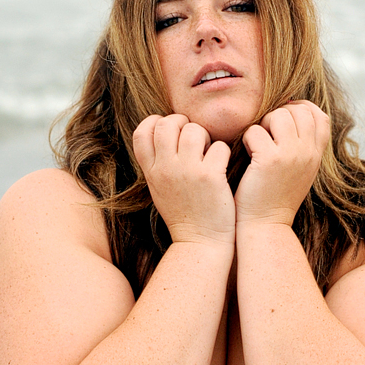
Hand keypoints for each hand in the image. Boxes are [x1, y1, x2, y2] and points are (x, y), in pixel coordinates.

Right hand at [133, 114, 235, 245]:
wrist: (200, 242)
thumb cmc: (184, 213)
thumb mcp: (159, 188)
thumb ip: (158, 162)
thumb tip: (163, 132)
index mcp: (152, 172)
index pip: (141, 132)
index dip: (155, 122)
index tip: (170, 130)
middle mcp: (166, 169)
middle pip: (167, 124)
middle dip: (183, 123)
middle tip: (194, 138)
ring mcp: (188, 172)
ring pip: (194, 130)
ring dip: (205, 136)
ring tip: (208, 151)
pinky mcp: (211, 177)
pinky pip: (219, 146)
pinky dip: (223, 152)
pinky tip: (221, 165)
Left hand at [235, 101, 330, 225]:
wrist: (266, 226)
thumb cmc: (276, 196)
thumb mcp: (300, 170)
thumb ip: (302, 145)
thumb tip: (292, 111)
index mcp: (316, 155)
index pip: (319, 115)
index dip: (300, 110)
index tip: (283, 122)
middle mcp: (308, 153)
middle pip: (298, 110)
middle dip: (278, 115)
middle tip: (266, 136)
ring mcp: (291, 155)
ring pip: (278, 115)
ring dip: (262, 125)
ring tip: (257, 145)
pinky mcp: (269, 160)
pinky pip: (255, 131)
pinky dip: (247, 140)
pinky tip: (248, 156)